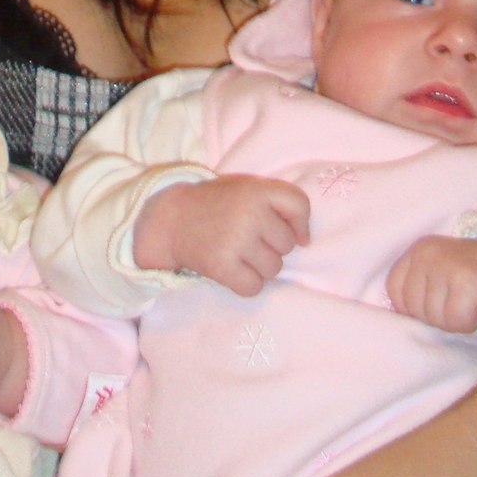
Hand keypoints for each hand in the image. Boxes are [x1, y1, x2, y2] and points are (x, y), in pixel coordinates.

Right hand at [133, 177, 310, 295]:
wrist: (172, 220)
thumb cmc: (218, 205)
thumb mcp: (248, 189)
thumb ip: (280, 203)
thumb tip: (305, 241)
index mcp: (256, 190)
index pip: (299, 205)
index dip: (300, 222)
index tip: (291, 230)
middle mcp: (249, 214)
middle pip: (287, 245)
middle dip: (271, 245)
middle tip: (246, 236)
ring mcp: (235, 241)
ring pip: (274, 269)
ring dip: (260, 267)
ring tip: (239, 253)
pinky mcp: (222, 266)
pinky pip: (254, 287)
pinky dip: (246, 283)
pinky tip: (233, 269)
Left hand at [386, 234, 476, 332]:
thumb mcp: (439, 274)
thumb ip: (417, 289)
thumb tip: (399, 319)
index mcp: (417, 252)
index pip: (395, 293)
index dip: (417, 308)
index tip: (442, 300)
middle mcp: (427, 255)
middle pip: (415, 310)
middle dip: (438, 316)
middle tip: (461, 300)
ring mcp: (445, 266)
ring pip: (435, 319)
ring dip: (456, 319)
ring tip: (472, 301)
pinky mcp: (465, 281)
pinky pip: (456, 321)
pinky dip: (471, 322)